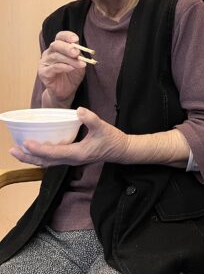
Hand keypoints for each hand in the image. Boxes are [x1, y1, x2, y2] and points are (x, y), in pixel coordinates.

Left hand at [9, 108, 129, 166]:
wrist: (121, 150)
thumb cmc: (112, 139)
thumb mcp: (103, 127)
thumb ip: (91, 119)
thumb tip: (79, 110)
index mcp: (77, 153)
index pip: (53, 153)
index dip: (38, 149)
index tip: (26, 143)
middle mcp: (71, 159)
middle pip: (45, 162)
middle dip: (28, 157)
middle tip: (12, 150)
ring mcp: (71, 160)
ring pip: (47, 162)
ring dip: (32, 158)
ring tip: (19, 151)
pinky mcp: (72, 157)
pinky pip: (52, 159)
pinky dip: (41, 156)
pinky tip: (36, 149)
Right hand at [38, 31, 86, 106]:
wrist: (66, 90)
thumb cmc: (72, 75)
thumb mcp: (79, 64)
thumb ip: (79, 57)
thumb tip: (79, 50)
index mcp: (58, 47)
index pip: (60, 37)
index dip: (67, 36)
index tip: (76, 39)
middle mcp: (49, 52)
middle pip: (56, 45)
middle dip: (67, 48)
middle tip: (76, 53)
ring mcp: (45, 62)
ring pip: (56, 57)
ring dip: (70, 60)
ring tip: (80, 64)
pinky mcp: (43, 72)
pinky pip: (53, 68)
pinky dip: (63, 67)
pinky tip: (71, 68)